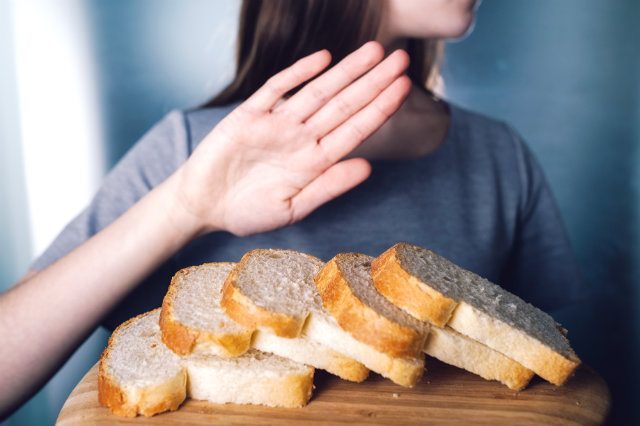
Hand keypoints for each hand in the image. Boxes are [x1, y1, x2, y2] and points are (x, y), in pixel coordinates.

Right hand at [173, 41, 410, 236]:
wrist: (203, 205)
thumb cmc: (247, 212)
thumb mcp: (292, 208)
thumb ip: (328, 187)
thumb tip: (368, 168)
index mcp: (315, 162)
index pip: (355, 130)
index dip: (380, 109)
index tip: (405, 89)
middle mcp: (302, 138)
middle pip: (344, 104)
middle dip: (373, 81)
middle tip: (402, 59)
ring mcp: (277, 124)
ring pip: (317, 91)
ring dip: (345, 71)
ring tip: (374, 50)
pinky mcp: (249, 115)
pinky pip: (276, 89)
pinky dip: (298, 73)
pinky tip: (323, 58)